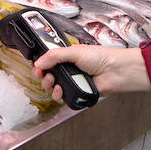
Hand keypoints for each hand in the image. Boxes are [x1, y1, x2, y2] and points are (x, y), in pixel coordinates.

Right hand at [30, 45, 149, 101]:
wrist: (115, 71)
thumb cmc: (101, 57)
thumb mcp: (74, 51)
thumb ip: (54, 56)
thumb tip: (39, 62)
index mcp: (66, 57)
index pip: (47, 61)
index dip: (39, 64)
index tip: (35, 66)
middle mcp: (67, 70)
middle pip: (46, 76)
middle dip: (42, 76)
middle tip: (43, 74)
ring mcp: (71, 82)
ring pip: (52, 88)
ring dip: (49, 86)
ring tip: (54, 82)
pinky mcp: (76, 94)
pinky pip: (62, 98)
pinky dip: (58, 95)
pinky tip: (61, 90)